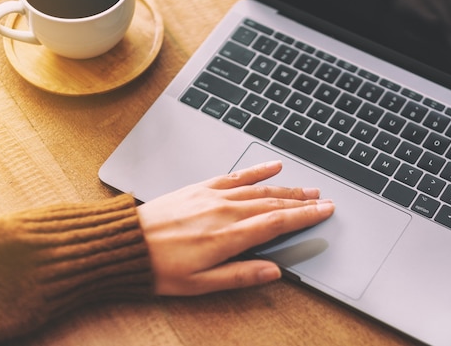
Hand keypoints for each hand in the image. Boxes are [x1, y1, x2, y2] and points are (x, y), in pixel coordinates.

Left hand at [136, 160, 334, 295]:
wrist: (126, 243)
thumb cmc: (160, 267)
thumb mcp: (199, 284)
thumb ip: (240, 275)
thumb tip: (273, 272)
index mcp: (228, 237)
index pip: (277, 223)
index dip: (305, 217)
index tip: (325, 211)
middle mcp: (225, 211)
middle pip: (273, 204)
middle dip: (302, 202)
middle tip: (324, 199)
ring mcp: (214, 195)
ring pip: (259, 189)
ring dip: (286, 188)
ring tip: (307, 188)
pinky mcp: (201, 187)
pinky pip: (235, 175)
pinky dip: (256, 171)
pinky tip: (272, 167)